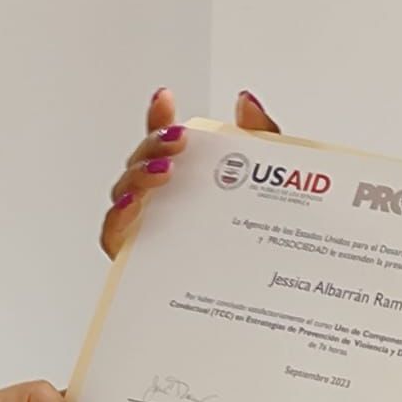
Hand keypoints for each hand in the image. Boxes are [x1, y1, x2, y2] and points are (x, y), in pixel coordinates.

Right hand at [99, 89, 279, 258]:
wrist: (285, 303)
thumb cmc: (274, 244)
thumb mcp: (279, 186)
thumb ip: (263, 140)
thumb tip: (246, 101)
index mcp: (196, 182)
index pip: (167, 143)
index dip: (159, 117)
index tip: (165, 97)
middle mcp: (168, 204)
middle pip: (143, 163)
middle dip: (155, 143)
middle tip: (179, 140)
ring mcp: (151, 233)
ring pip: (126, 195)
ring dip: (139, 175)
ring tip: (164, 170)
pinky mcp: (140, 266)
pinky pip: (116, 238)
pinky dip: (118, 217)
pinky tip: (132, 203)